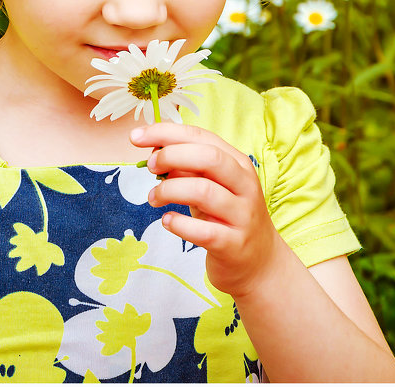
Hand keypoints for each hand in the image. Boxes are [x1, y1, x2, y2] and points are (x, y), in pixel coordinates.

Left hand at [130, 122, 280, 299]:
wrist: (258, 262)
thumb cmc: (226, 216)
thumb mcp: (211, 186)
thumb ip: (188, 168)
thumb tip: (155, 152)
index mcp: (238, 163)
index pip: (201, 136)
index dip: (165, 133)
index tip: (136, 137)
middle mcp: (244, 185)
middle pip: (208, 158)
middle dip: (171, 156)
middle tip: (150, 168)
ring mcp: (242, 215)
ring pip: (204, 191)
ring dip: (169, 190)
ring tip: (154, 197)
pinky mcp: (234, 245)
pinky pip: (203, 231)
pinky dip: (179, 224)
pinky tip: (167, 221)